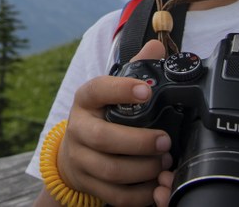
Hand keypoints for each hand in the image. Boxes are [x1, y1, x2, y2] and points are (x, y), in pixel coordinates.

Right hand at [56, 40, 171, 205]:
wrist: (73, 153)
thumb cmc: (101, 115)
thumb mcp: (112, 89)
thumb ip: (135, 67)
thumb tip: (156, 47)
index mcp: (86, 99)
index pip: (98, 90)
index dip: (121, 90)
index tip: (147, 91)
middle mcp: (78, 128)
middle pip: (104, 138)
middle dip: (139, 142)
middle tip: (166, 141)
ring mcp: (80, 158)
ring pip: (111, 170)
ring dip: (143, 169)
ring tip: (164, 164)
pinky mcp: (87, 183)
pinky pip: (114, 194)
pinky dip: (139, 194)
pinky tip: (156, 187)